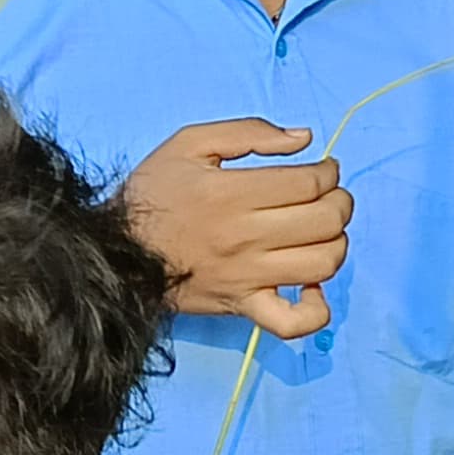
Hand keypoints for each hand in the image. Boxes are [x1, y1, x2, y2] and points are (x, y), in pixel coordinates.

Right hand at [120, 119, 350, 338]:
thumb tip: (303, 139)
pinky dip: (316, 309)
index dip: (328, 171)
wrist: (114, 250)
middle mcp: (244, 237)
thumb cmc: (152, 195)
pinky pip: (293, 322)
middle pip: (326, 220)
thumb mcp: (188, 144)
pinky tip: (312, 286)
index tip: (320, 169)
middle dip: (339, 202)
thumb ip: (247, 132)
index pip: (310, 182)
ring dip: (335, 243)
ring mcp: (247, 277)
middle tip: (325, 197)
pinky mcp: (243, 307)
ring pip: (323, 263)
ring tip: (319, 233)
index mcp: (231, 193)